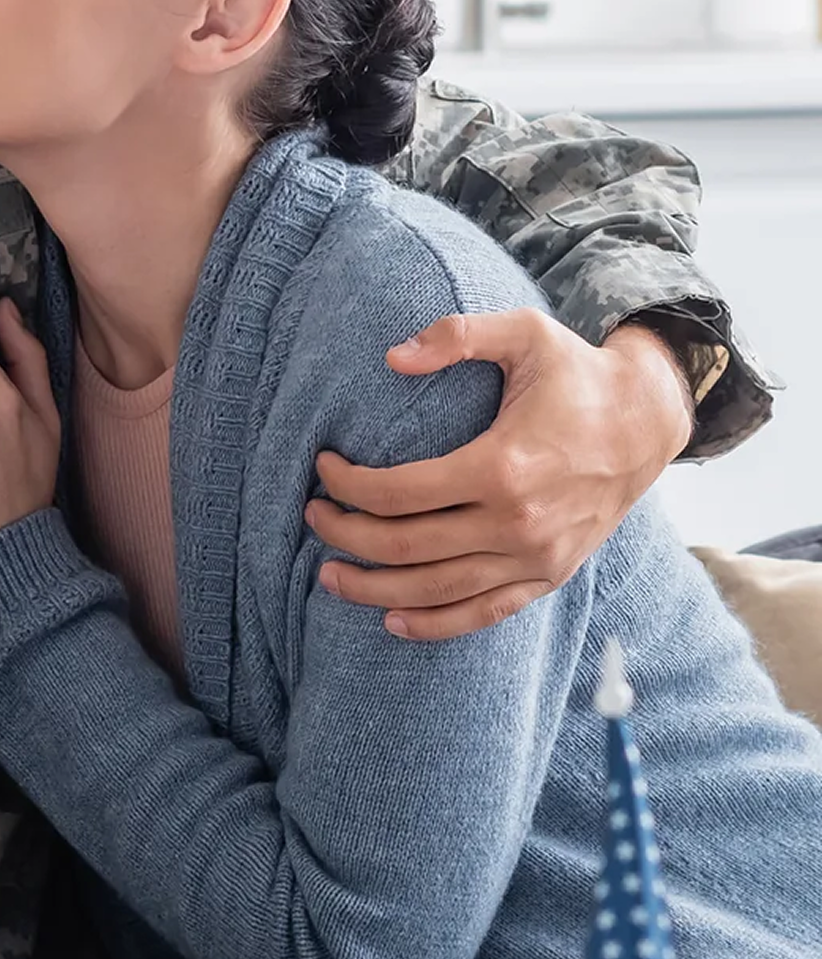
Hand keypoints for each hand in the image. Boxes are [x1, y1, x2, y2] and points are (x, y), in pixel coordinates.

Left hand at [309, 311, 692, 641]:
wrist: (647, 421)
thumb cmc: (577, 374)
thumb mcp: (524, 334)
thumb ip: (457, 334)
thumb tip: (392, 357)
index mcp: (503, 467)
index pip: (399, 492)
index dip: (348, 485)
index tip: (322, 466)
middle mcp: (519, 524)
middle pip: (407, 546)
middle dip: (346, 534)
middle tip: (311, 515)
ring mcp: (536, 557)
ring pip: (437, 590)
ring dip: (374, 588)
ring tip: (327, 576)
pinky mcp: (550, 576)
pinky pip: (485, 613)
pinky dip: (435, 624)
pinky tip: (392, 621)